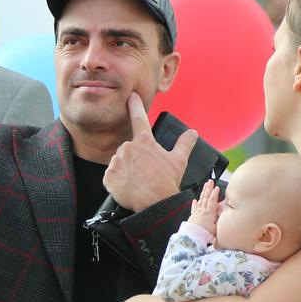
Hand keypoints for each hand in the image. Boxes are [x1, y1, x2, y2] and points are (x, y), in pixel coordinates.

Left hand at [104, 94, 198, 211]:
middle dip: (134, 157)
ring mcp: (116, 162)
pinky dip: (117, 180)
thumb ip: (184, 144)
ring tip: (136, 180)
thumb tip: (192, 133)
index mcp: (144, 141)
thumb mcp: (178, 161)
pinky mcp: (108, 176)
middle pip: (128, 148)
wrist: (154, 205)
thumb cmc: (167, 183)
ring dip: (125, 168)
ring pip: (119, 162)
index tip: (131, 96)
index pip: (138, 117)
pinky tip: (127, 186)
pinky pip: (110, 176)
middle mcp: (128, 148)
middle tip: (144, 171)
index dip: (134, 104)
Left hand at [190, 178, 221, 237]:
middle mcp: (202, 211)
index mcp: (209, 213)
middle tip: (210, 181)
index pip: (212, 201)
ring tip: (204, 186)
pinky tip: (194, 200)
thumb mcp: (216, 228)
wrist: (192, 238)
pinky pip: (194, 208)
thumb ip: (220, 220)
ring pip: (200, 200)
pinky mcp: (192, 217)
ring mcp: (197, 213)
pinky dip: (194, 204)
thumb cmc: (204, 234)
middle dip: (208, 189)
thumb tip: (225, 215)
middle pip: (206, 197)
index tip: (217, 187)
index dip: (215, 194)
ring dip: (203, 192)